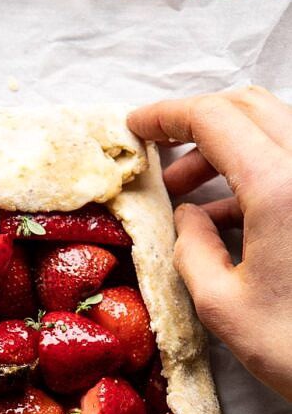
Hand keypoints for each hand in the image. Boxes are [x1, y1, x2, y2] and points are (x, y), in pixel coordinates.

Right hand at [127, 87, 291, 399]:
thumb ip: (192, 248)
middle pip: (249, 108)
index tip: (136, 125)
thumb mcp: (221, 305)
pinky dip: (257, 173)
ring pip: (275, 130)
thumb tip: (187, 217)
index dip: (167, 116)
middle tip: (161, 161)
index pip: (214, 118)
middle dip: (198, 126)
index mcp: (279, 187)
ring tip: (190, 196)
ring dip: (228, 149)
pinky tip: (229, 217)